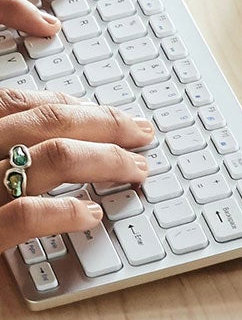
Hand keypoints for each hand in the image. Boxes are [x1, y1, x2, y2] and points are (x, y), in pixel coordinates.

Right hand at [0, 88, 155, 249]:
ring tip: (135, 169)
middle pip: (47, 122)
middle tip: (142, 133)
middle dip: (106, 123)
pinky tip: (90, 216)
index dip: (74, 106)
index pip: (21, 103)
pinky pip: (25, 216)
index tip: (109, 114)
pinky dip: (65, 212)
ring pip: (51, 157)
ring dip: (106, 159)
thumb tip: (60, 129)